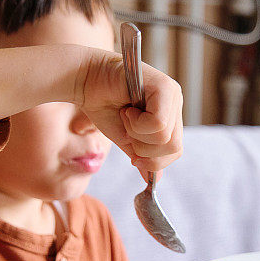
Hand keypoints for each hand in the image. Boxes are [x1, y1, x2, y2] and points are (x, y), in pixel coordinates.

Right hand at [77, 49, 182, 178]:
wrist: (84, 79)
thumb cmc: (102, 105)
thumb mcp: (125, 138)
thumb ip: (142, 157)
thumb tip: (153, 181)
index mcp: (169, 115)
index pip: (175, 150)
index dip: (153, 160)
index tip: (133, 154)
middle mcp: (175, 103)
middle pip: (174, 147)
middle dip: (145, 150)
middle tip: (128, 131)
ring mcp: (172, 93)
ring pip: (165, 137)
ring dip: (137, 134)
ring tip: (126, 116)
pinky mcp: (165, 87)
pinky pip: (158, 123)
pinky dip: (137, 124)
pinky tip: (128, 109)